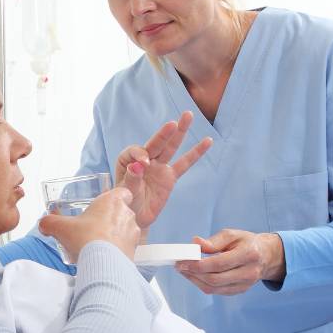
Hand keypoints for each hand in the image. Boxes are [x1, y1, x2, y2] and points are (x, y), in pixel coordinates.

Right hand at [39, 187, 140, 260]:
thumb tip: (44, 224)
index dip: (115, 198)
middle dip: (111, 218)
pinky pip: (127, 246)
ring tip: (99, 244)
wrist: (102, 264)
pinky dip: (118, 249)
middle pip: (123, 212)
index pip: (123, 192)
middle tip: (95, 227)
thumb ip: (50, 222)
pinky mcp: (134, 250)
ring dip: (116, 235)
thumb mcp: (61, 227)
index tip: (104, 205)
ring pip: (126, 230)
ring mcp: (133, 233)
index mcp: (112, 201)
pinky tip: (105, 256)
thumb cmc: (86, 239)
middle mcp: (127, 215)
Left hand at [116, 111, 212, 230]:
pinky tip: (207, 141)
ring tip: (188, 115)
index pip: (135, 151)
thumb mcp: (124, 193)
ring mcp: (159, 166)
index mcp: (127, 161)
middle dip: (163, 134)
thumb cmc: (126, 204)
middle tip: (171, 124)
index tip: (144, 164)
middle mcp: (144, 159)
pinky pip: (184, 163)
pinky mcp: (170, 176)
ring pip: (170, 147)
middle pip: (154, 144)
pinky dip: (196, 153)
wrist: (136, 217)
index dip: (140, 155)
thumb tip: (137, 166)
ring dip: (179, 132)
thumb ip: (131, 179)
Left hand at [175, 229, 285, 295]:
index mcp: (248, 254)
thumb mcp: (232, 234)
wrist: (265, 256)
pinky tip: (195, 276)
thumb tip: (195, 243)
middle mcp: (249, 272)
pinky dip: (202, 284)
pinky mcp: (239, 291)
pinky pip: (217, 291)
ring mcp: (245, 284)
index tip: (182, 261)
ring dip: (195, 280)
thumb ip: (213, 241)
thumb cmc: (247, 243)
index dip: (198, 265)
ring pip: (214, 288)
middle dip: (193, 273)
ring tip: (184, 270)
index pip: (219, 264)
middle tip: (179, 266)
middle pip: (215, 279)